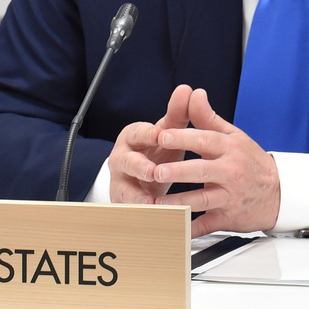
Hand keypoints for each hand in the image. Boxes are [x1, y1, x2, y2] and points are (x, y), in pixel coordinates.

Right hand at [108, 84, 193, 203]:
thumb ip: (178, 113)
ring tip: (151, 201)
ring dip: (138, 195)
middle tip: (154, 171)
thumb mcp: (168, 133)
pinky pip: (130, 209)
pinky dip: (142, 214)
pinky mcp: (123, 202)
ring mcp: (120, 181)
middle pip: (126, 161)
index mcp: (133, 137)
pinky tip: (154, 218)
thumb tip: (188, 90)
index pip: (137, 132)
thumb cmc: (156, 151)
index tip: (160, 135)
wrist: (143, 178)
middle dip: (139, 166)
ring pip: (124, 188)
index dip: (147, 134)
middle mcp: (122, 158)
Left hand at [151, 88, 280, 237]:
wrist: (279, 193)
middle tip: (155, 172)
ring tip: (156, 203)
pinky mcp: (228, 218)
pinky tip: (173, 226)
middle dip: (177, 172)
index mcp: (229, 148)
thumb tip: (194, 94)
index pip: (204, 140)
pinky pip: (207, 224)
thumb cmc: (250, 162)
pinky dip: (190, 228)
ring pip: (201, 200)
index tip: (161, 135)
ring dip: (178, 203)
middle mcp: (230, 172)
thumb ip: (208, 117)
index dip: (182, 138)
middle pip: (201, 171)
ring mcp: (230, 196)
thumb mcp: (233, 136)